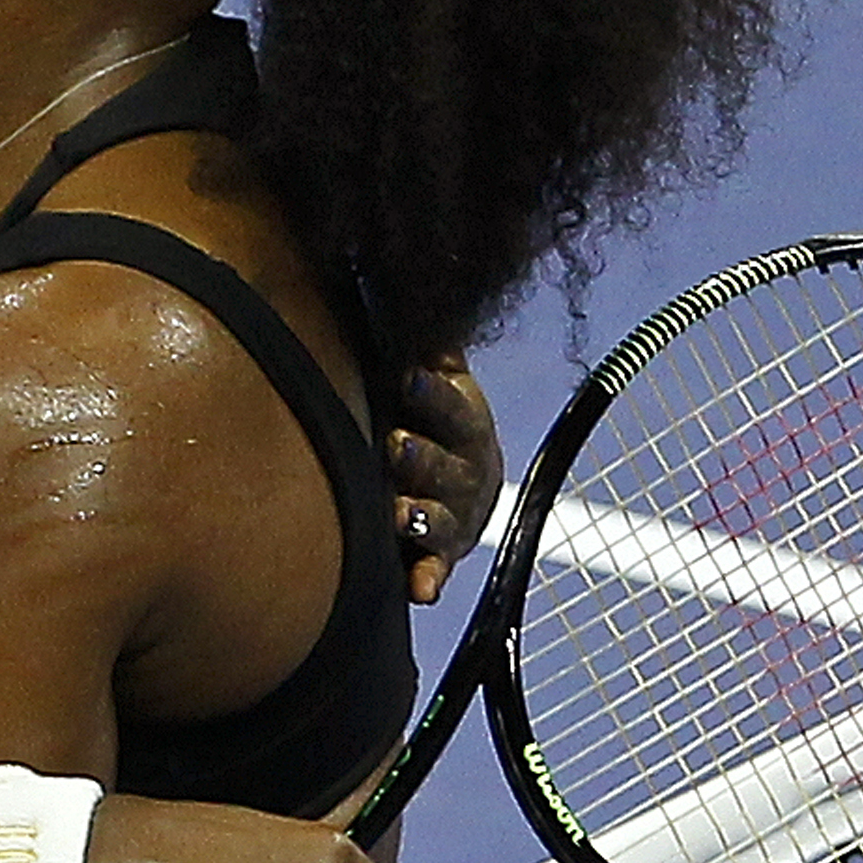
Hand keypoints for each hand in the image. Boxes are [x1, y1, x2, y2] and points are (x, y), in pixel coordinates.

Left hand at [385, 352, 502, 604]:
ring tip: (398, 513)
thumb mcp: (425, 375)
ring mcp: (455, 516)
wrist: (444, 482)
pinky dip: (428, 578)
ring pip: (444, 518)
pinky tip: (420, 588)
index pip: (456, 405)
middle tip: (394, 444)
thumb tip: (402, 274)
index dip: (435, 392)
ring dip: (422, 516)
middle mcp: (468, 471)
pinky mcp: (437, 554)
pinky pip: (434, 569)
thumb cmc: (419, 414)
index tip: (409, 374)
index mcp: (465, 422)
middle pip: (451, 466)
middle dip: (423, 456)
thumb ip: (420, 343)